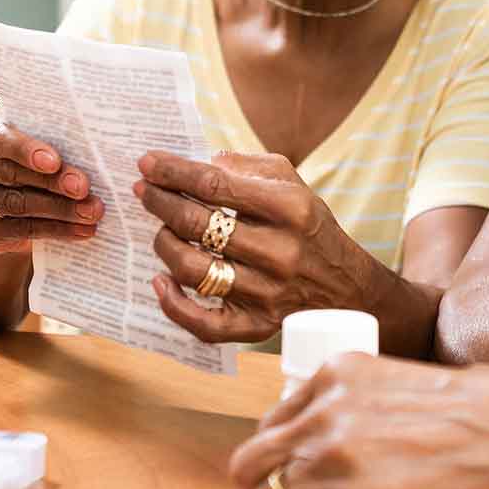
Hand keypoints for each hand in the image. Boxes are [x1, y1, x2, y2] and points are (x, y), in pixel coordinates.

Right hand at [0, 108, 102, 254]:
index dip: (25, 150)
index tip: (55, 162)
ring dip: (59, 209)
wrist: (10, 195)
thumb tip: (96, 154)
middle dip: (53, 182)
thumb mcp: (37, 137)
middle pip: (9, 173)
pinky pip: (15, 231)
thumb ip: (53, 138)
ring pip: (14, 204)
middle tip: (85, 189)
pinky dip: (52, 230)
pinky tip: (79, 230)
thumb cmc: (30, 153)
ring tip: (91, 212)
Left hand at [135, 150, 373, 343]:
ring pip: (193, 269)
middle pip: (197, 224)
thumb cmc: (309, 226)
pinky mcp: (258, 325)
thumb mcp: (293, 183)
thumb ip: (249, 166)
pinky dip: (173, 304)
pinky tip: (160, 282)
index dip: (174, 172)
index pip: (216, 185)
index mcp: (289, 207)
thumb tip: (202, 163)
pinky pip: (203, 323)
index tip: (147, 163)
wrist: (346, 285)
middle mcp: (279, 250)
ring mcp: (268, 292)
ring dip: (164, 244)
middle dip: (160, 202)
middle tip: (143, 191)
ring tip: (161, 230)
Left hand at [229, 354, 488, 488]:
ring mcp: (336, 460)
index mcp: (338, 372)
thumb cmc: (484, 409)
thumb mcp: (402, 383)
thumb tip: (324, 444)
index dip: (280, 453)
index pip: (269, 422)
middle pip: (250, 464)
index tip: (297, 470)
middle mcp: (326, 411)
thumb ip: (355, 404)